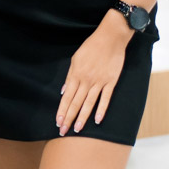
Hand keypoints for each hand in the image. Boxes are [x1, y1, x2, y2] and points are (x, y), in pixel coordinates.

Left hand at [56, 12, 131, 134]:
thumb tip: (64, 91)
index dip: (61, 110)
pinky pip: (105, 98)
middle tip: (63, 132)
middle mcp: (86, 80)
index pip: (66, 97)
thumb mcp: (75, 58)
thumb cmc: (91, 46)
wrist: (111, 37)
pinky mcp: (111, 81)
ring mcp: (99, 81)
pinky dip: (101, 109)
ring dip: (82, 117)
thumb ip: (69, 76)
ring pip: (89, 103)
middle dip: (68, 118)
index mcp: (76, 74)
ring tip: (77, 129)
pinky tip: (97, 120)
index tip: (57, 122)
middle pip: (75, 103)